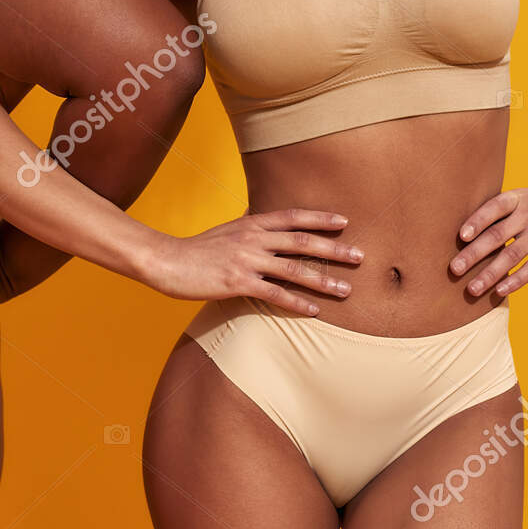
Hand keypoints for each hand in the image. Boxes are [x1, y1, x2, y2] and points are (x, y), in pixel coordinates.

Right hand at [140, 209, 363, 315]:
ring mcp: (247, 260)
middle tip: (360, 256)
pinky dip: (297, 303)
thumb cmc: (195, 249)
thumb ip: (250, 233)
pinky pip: (275, 294)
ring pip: (295, 269)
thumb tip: (272, 235)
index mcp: (251, 223)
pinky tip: (314, 311)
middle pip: (303, 242)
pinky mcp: (238, 283)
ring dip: (324, 280)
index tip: (344, 221)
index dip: (320, 218)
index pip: (293, 216)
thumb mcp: (226, 232)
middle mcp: (253, 239)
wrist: (166, 260)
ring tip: (346, 289)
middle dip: (335, 249)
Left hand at [450, 182, 527, 297]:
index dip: (477, 221)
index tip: (460, 236)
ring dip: (490, 274)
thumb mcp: (525, 198)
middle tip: (454, 269)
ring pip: (512, 256)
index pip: (494, 207)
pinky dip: (515, 280)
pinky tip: (500, 291)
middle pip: (497, 235)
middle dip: (474, 254)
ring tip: (472, 289)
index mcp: (518, 199)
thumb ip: (500, 213)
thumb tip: (464, 235)